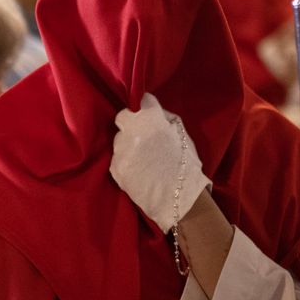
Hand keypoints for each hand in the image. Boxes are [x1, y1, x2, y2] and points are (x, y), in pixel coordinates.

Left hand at [111, 94, 211, 231]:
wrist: (178, 197)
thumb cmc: (185, 164)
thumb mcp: (181, 132)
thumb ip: (163, 117)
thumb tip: (148, 108)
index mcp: (150, 120)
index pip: (138, 102)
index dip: (143, 109)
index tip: (145, 114)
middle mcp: (132, 132)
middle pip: (123, 120)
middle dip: (132, 126)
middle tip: (143, 138)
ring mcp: (121, 151)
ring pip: (119, 140)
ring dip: (128, 145)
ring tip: (144, 159)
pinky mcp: (115, 168)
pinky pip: (118, 158)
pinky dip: (126, 162)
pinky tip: (139, 170)